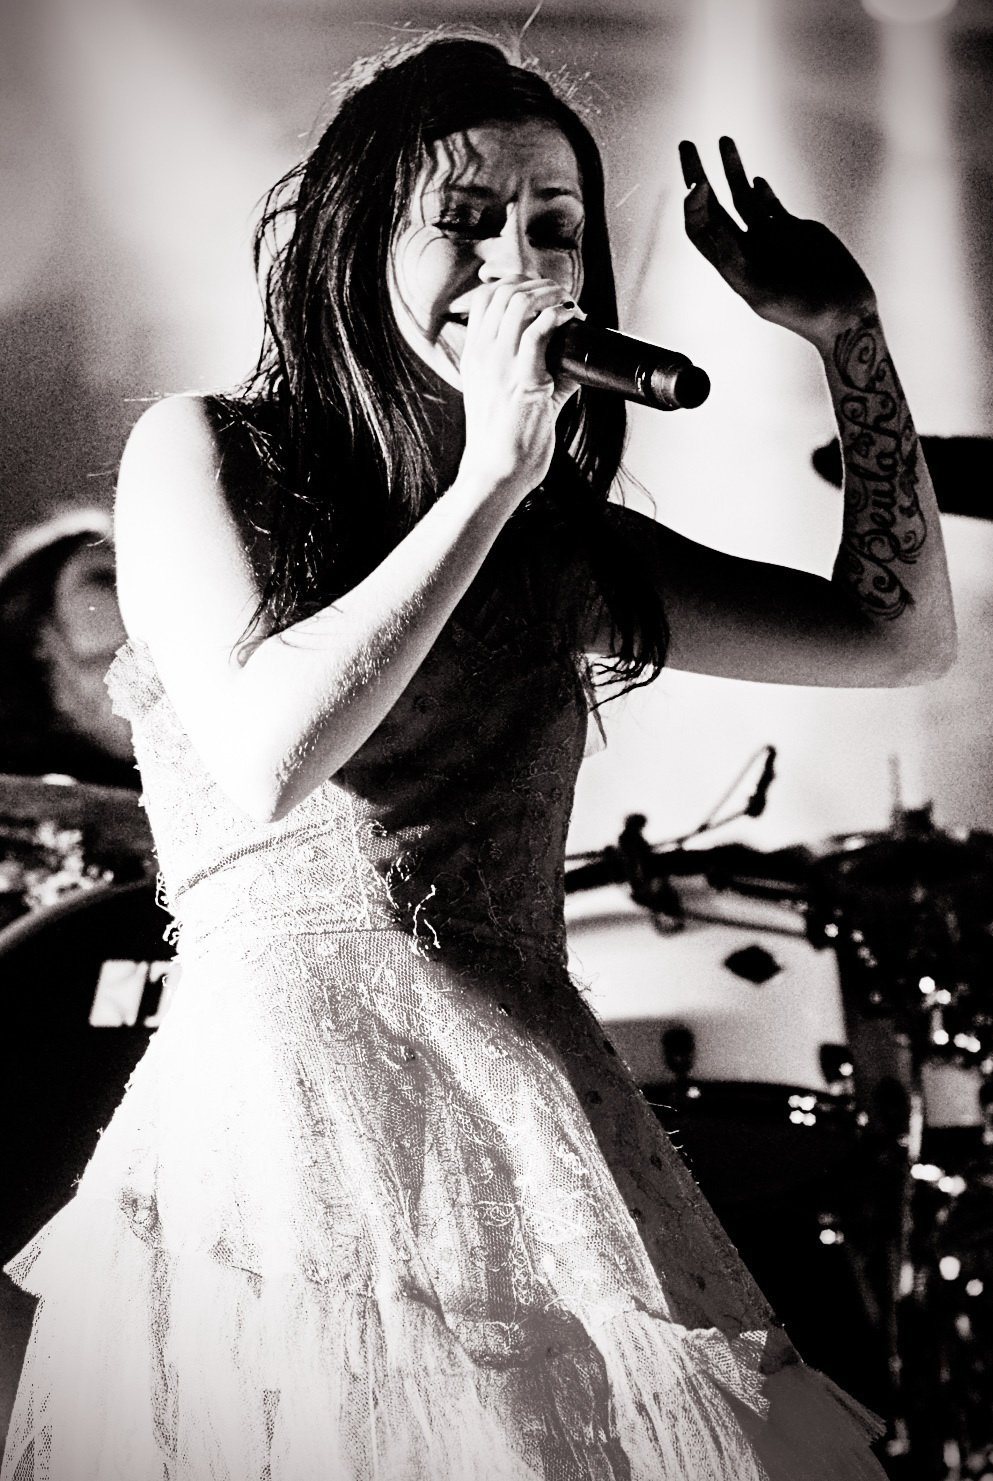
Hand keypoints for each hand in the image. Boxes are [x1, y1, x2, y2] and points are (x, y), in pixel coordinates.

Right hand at [454, 277, 580, 500]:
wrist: (495, 472)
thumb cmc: (501, 442)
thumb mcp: (502, 399)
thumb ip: (534, 374)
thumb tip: (571, 364)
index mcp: (474, 356)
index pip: (485, 298)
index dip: (514, 283)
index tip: (539, 290)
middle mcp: (483, 355)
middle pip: (504, 292)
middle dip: (539, 284)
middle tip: (561, 295)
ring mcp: (500, 366)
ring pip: (521, 303)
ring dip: (552, 295)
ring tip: (569, 304)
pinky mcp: (524, 381)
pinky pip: (539, 332)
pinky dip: (560, 318)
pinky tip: (573, 321)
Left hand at [680, 137, 876, 350]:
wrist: (843, 312)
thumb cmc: (802, 313)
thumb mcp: (762, 294)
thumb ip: (736, 264)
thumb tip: (713, 234)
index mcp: (732, 265)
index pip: (701, 229)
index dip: (694, 206)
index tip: (698, 183)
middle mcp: (746, 248)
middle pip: (712, 206)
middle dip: (697, 176)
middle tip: (687, 146)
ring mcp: (769, 237)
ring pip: (742, 197)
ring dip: (731, 170)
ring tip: (724, 141)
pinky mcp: (794, 229)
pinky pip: (770, 205)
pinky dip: (761, 190)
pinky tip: (754, 179)